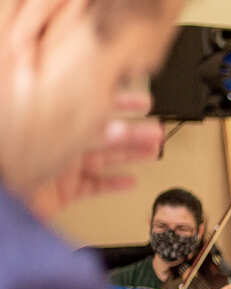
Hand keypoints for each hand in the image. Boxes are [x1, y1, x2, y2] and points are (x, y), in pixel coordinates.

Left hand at [28, 89, 160, 220]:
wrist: (5, 192)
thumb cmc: (18, 155)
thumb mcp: (52, 126)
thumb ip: (78, 113)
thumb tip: (96, 96)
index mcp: (56, 121)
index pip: (95, 108)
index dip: (120, 103)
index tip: (142, 102)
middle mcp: (61, 142)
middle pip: (105, 134)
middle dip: (134, 132)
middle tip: (156, 130)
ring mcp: (63, 167)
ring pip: (105, 158)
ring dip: (131, 155)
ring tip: (153, 152)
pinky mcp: (65, 191)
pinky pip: (94, 186)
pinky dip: (113, 184)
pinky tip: (130, 180)